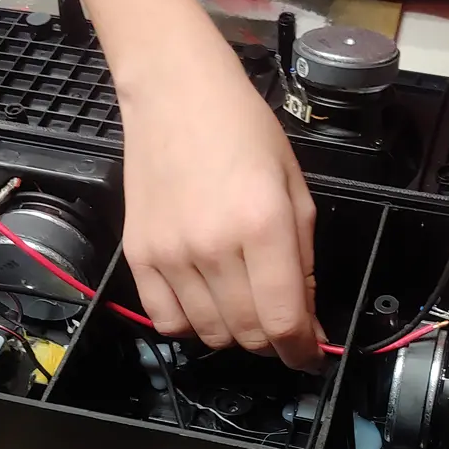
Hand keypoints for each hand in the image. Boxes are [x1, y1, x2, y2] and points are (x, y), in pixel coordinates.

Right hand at [120, 40, 322, 370]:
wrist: (175, 91)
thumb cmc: (242, 128)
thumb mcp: (295, 188)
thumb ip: (304, 257)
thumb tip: (306, 316)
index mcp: (262, 224)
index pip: (283, 319)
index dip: (302, 351)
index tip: (309, 356)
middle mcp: (214, 246)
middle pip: (247, 334)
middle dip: (273, 344)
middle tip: (282, 330)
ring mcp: (170, 253)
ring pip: (209, 334)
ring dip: (235, 335)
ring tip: (245, 309)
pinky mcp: (138, 254)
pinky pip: (166, 320)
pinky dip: (191, 326)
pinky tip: (206, 304)